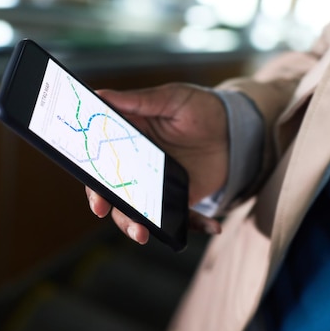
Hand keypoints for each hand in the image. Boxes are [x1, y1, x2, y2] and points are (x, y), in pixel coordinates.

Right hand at [85, 83, 227, 243]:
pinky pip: (182, 219)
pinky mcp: (181, 198)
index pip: (99, 163)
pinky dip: (196, 226)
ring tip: (143, 235)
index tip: (96, 198)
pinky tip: (214, 225)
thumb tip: (100, 95)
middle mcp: (137, 166)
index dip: (92, 181)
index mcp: (126, 139)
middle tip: (111, 216)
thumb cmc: (200, 107)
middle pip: (113, 193)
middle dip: (111, 210)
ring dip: (137, 227)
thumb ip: (138, 101)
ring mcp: (158, 186)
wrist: (237, 128)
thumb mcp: (170, 98)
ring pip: (138, 213)